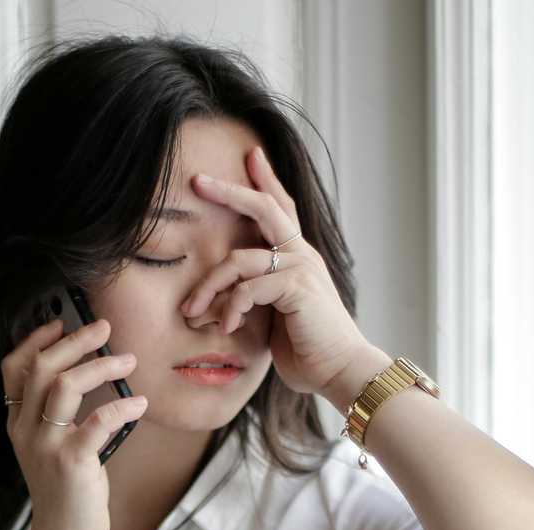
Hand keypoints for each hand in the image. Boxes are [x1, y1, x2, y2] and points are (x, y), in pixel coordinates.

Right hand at [1, 317, 147, 529]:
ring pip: (66, 385)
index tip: (60, 322)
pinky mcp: (72, 461)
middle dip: (76, 341)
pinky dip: (123, 406)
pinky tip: (140, 402)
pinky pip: (99, 420)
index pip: (13, 368)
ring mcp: (46, 445)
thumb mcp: (50, 447)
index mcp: (18, 423)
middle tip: (105, 328)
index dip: (35, 340)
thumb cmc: (66, 490)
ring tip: (130, 360)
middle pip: (42, 367)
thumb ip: (55, 414)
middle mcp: (26, 430)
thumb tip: (87, 372)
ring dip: (102, 366)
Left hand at [180, 145, 369, 394]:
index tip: (250, 154)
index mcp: (298, 258)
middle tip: (198, 180)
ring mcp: (301, 268)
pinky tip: (226, 328)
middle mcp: (301, 256)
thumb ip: (255, 299)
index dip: (265, 180)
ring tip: (192, 311)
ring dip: (209, 286)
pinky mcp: (297, 288)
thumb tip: (221, 299)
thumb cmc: (309, 350)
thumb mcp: (276, 318)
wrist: (340, 371)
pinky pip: (248, 288)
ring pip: (240, 258)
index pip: (281, 208)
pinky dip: (230, 308)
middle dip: (229, 191)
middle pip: (264, 207)